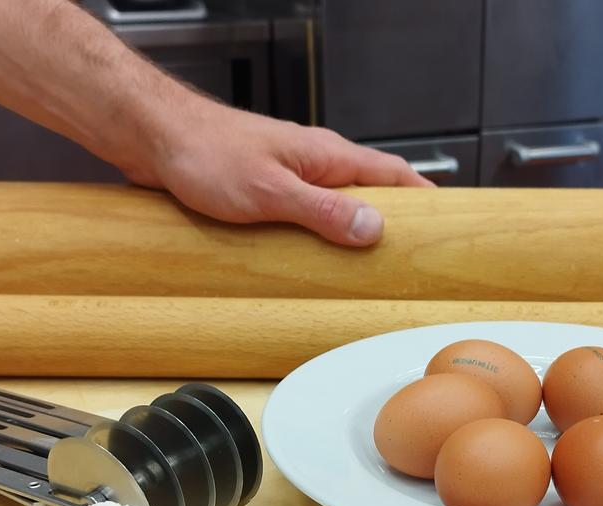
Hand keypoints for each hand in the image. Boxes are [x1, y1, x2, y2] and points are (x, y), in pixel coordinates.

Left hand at [126, 93, 434, 246]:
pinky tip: (312, 261)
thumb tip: (373, 229)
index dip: (426, 201)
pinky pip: (305, 214)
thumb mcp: (271, 192)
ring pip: (337, 206)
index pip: (395, 175)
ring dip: (352, 234)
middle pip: (370, 193)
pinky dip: (318, 237)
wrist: (154, 136)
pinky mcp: (264, 189)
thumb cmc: (204, 152)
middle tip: (410, 263)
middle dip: (393, 225)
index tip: (449, 228)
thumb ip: (323, 211)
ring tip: (367, 273)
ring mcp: (290, 175)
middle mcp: (314, 163)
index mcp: (327, 156)